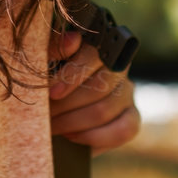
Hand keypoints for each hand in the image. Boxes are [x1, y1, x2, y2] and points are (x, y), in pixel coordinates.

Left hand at [47, 25, 139, 157]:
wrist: (58, 106)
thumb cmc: (51, 78)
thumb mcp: (47, 60)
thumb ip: (55, 48)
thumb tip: (73, 39)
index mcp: (99, 47)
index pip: (93, 56)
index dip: (72, 75)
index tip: (51, 92)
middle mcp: (118, 68)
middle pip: (98, 87)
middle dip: (66, 104)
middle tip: (45, 115)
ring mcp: (127, 94)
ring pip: (104, 110)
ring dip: (73, 122)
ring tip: (52, 127)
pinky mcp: (132, 118)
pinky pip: (122, 130)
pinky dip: (93, 137)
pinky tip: (72, 137)